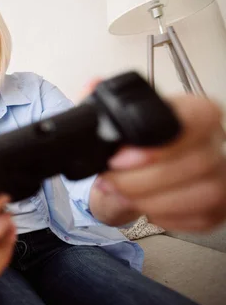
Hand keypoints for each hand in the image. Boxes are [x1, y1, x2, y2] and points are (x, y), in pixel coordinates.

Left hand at [87, 86, 225, 230]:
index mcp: (191, 112)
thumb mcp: (107, 121)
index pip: (199, 117)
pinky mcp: (217, 206)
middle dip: (142, 180)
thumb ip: (99, 104)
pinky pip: (201, 217)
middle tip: (110, 181)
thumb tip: (92, 86)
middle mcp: (212, 141)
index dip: (160, 144)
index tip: (120, 158)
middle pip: (197, 162)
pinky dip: (166, 216)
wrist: (124, 175)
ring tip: (122, 194)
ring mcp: (219, 174)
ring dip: (152, 200)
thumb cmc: (124, 146)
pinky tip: (144, 206)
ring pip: (202, 193)